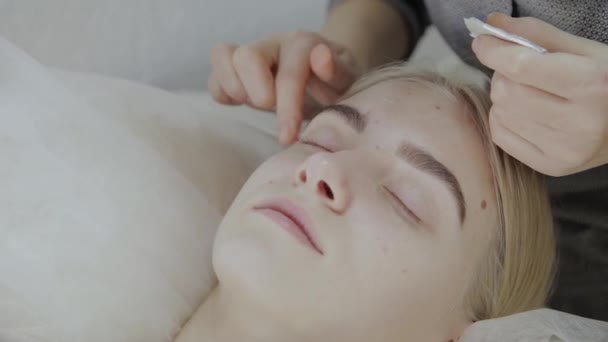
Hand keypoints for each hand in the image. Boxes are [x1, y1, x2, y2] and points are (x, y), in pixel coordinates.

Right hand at [208, 31, 360, 143]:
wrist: (325, 77)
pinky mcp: (234, 70)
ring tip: (254, 104)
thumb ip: (337, 71)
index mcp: (302, 44)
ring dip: (234, 88)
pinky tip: (242, 105)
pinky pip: (213, 77)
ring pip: (221, 55)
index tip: (288, 138)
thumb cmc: (335, 83)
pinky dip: (222, 93)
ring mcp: (250, 54)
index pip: (289, 72)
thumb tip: (321, 59)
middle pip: (247, 56)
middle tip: (269, 109)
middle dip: (256, 91)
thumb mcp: (346, 80)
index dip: (287, 107)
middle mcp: (272, 44)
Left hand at [471, 12, 607, 175]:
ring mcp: (565, 149)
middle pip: (506, 91)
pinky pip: (501, 136)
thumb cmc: (607, 82)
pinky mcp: (552, 166)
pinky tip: (525, 114)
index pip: (522, 67)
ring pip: (501, 113)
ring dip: (503, 98)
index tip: (483, 42)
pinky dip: (504, 119)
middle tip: (520, 71)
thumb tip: (492, 25)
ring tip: (529, 93)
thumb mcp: (583, 51)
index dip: (494, 51)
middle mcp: (580, 122)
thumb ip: (537, 34)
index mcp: (592, 84)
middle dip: (503, 74)